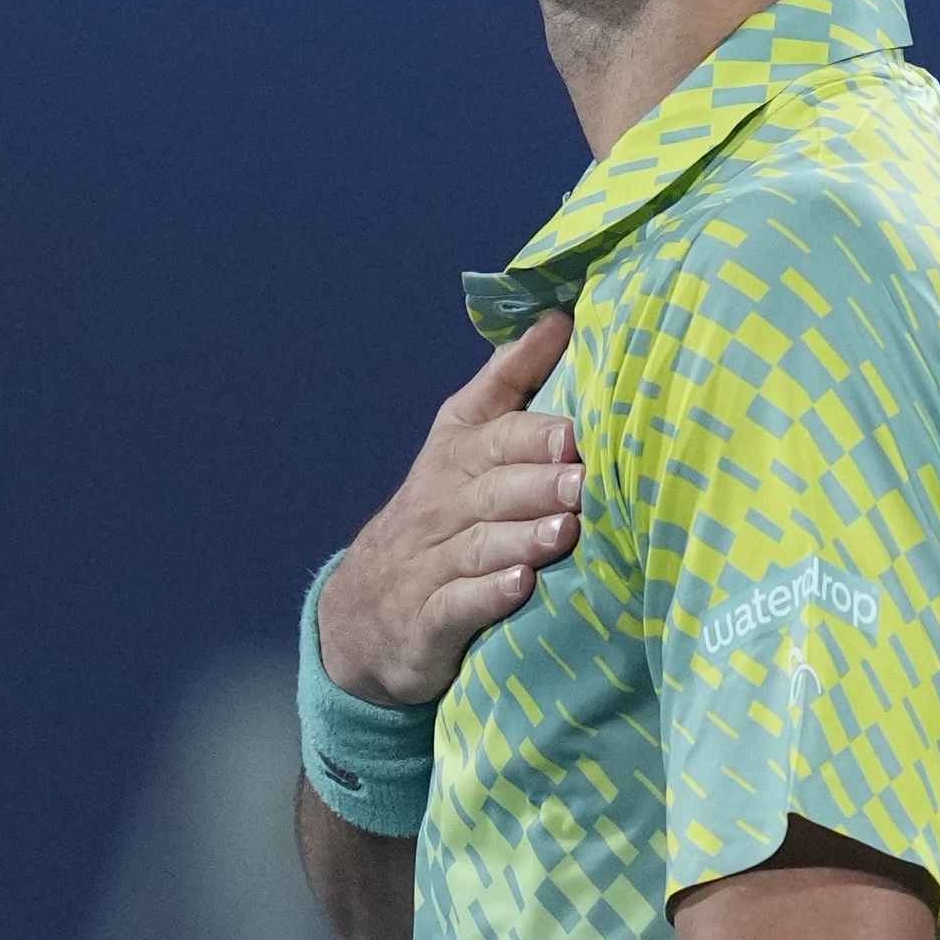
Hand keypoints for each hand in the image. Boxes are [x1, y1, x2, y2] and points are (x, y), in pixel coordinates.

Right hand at [317, 311, 581, 705]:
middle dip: (535, 482)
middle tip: (581, 479)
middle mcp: (440, 506)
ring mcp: (430, 565)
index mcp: (454, 457)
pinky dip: (486, 596)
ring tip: (563, 531)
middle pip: (490, 488)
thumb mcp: (459, 440)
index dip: (530, 433)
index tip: (572, 430)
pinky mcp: (427, 621)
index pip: (492, 436)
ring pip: (478, 545)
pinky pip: (455, 605)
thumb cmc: (435, 515)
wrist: (359, 615)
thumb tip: (557, 318)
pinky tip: (519, 586)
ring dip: (521, 536)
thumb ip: (508, 381)